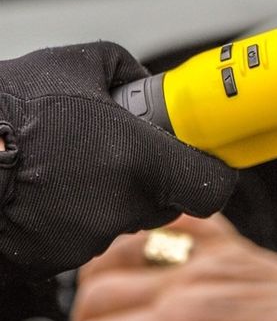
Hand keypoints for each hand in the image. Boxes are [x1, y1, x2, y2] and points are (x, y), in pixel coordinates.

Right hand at [0, 43, 235, 274]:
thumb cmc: (6, 109)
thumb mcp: (76, 63)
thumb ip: (127, 69)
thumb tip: (148, 84)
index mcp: (136, 157)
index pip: (211, 187)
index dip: (212, 175)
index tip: (208, 165)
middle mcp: (120, 203)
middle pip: (168, 203)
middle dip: (156, 180)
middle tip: (125, 156)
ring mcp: (89, 236)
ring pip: (126, 219)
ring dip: (114, 198)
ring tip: (75, 168)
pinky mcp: (59, 257)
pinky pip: (88, 236)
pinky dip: (79, 218)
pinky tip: (53, 192)